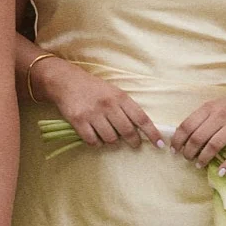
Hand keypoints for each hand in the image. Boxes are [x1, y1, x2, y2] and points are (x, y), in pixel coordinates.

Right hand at [34, 56, 158, 149]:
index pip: (141, 118)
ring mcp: (93, 114)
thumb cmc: (94, 88)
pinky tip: (96, 137)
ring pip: (110, 139)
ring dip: (112, 141)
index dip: (152, 133)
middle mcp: (108, 105)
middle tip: (134, 143)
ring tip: (110, 135)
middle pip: (127, 131)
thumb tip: (140, 128)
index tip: (159, 144)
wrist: (66, 81)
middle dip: (133, 141)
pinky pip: (93, 141)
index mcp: (120, 97)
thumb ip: (126, 107)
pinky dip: (96, 143)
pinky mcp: (79, 121)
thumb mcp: (114, 92)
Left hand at [171, 84, 225, 171]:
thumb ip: (201, 118)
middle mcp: (220, 116)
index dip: (177, 140)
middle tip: (187, 159)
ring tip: (199, 164)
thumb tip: (183, 136)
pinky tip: (221, 172)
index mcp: (209, 108)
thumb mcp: (216, 106)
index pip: (187, 125)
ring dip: (203, 159)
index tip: (174, 150)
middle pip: (197, 138)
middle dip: (188, 152)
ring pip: (213, 146)